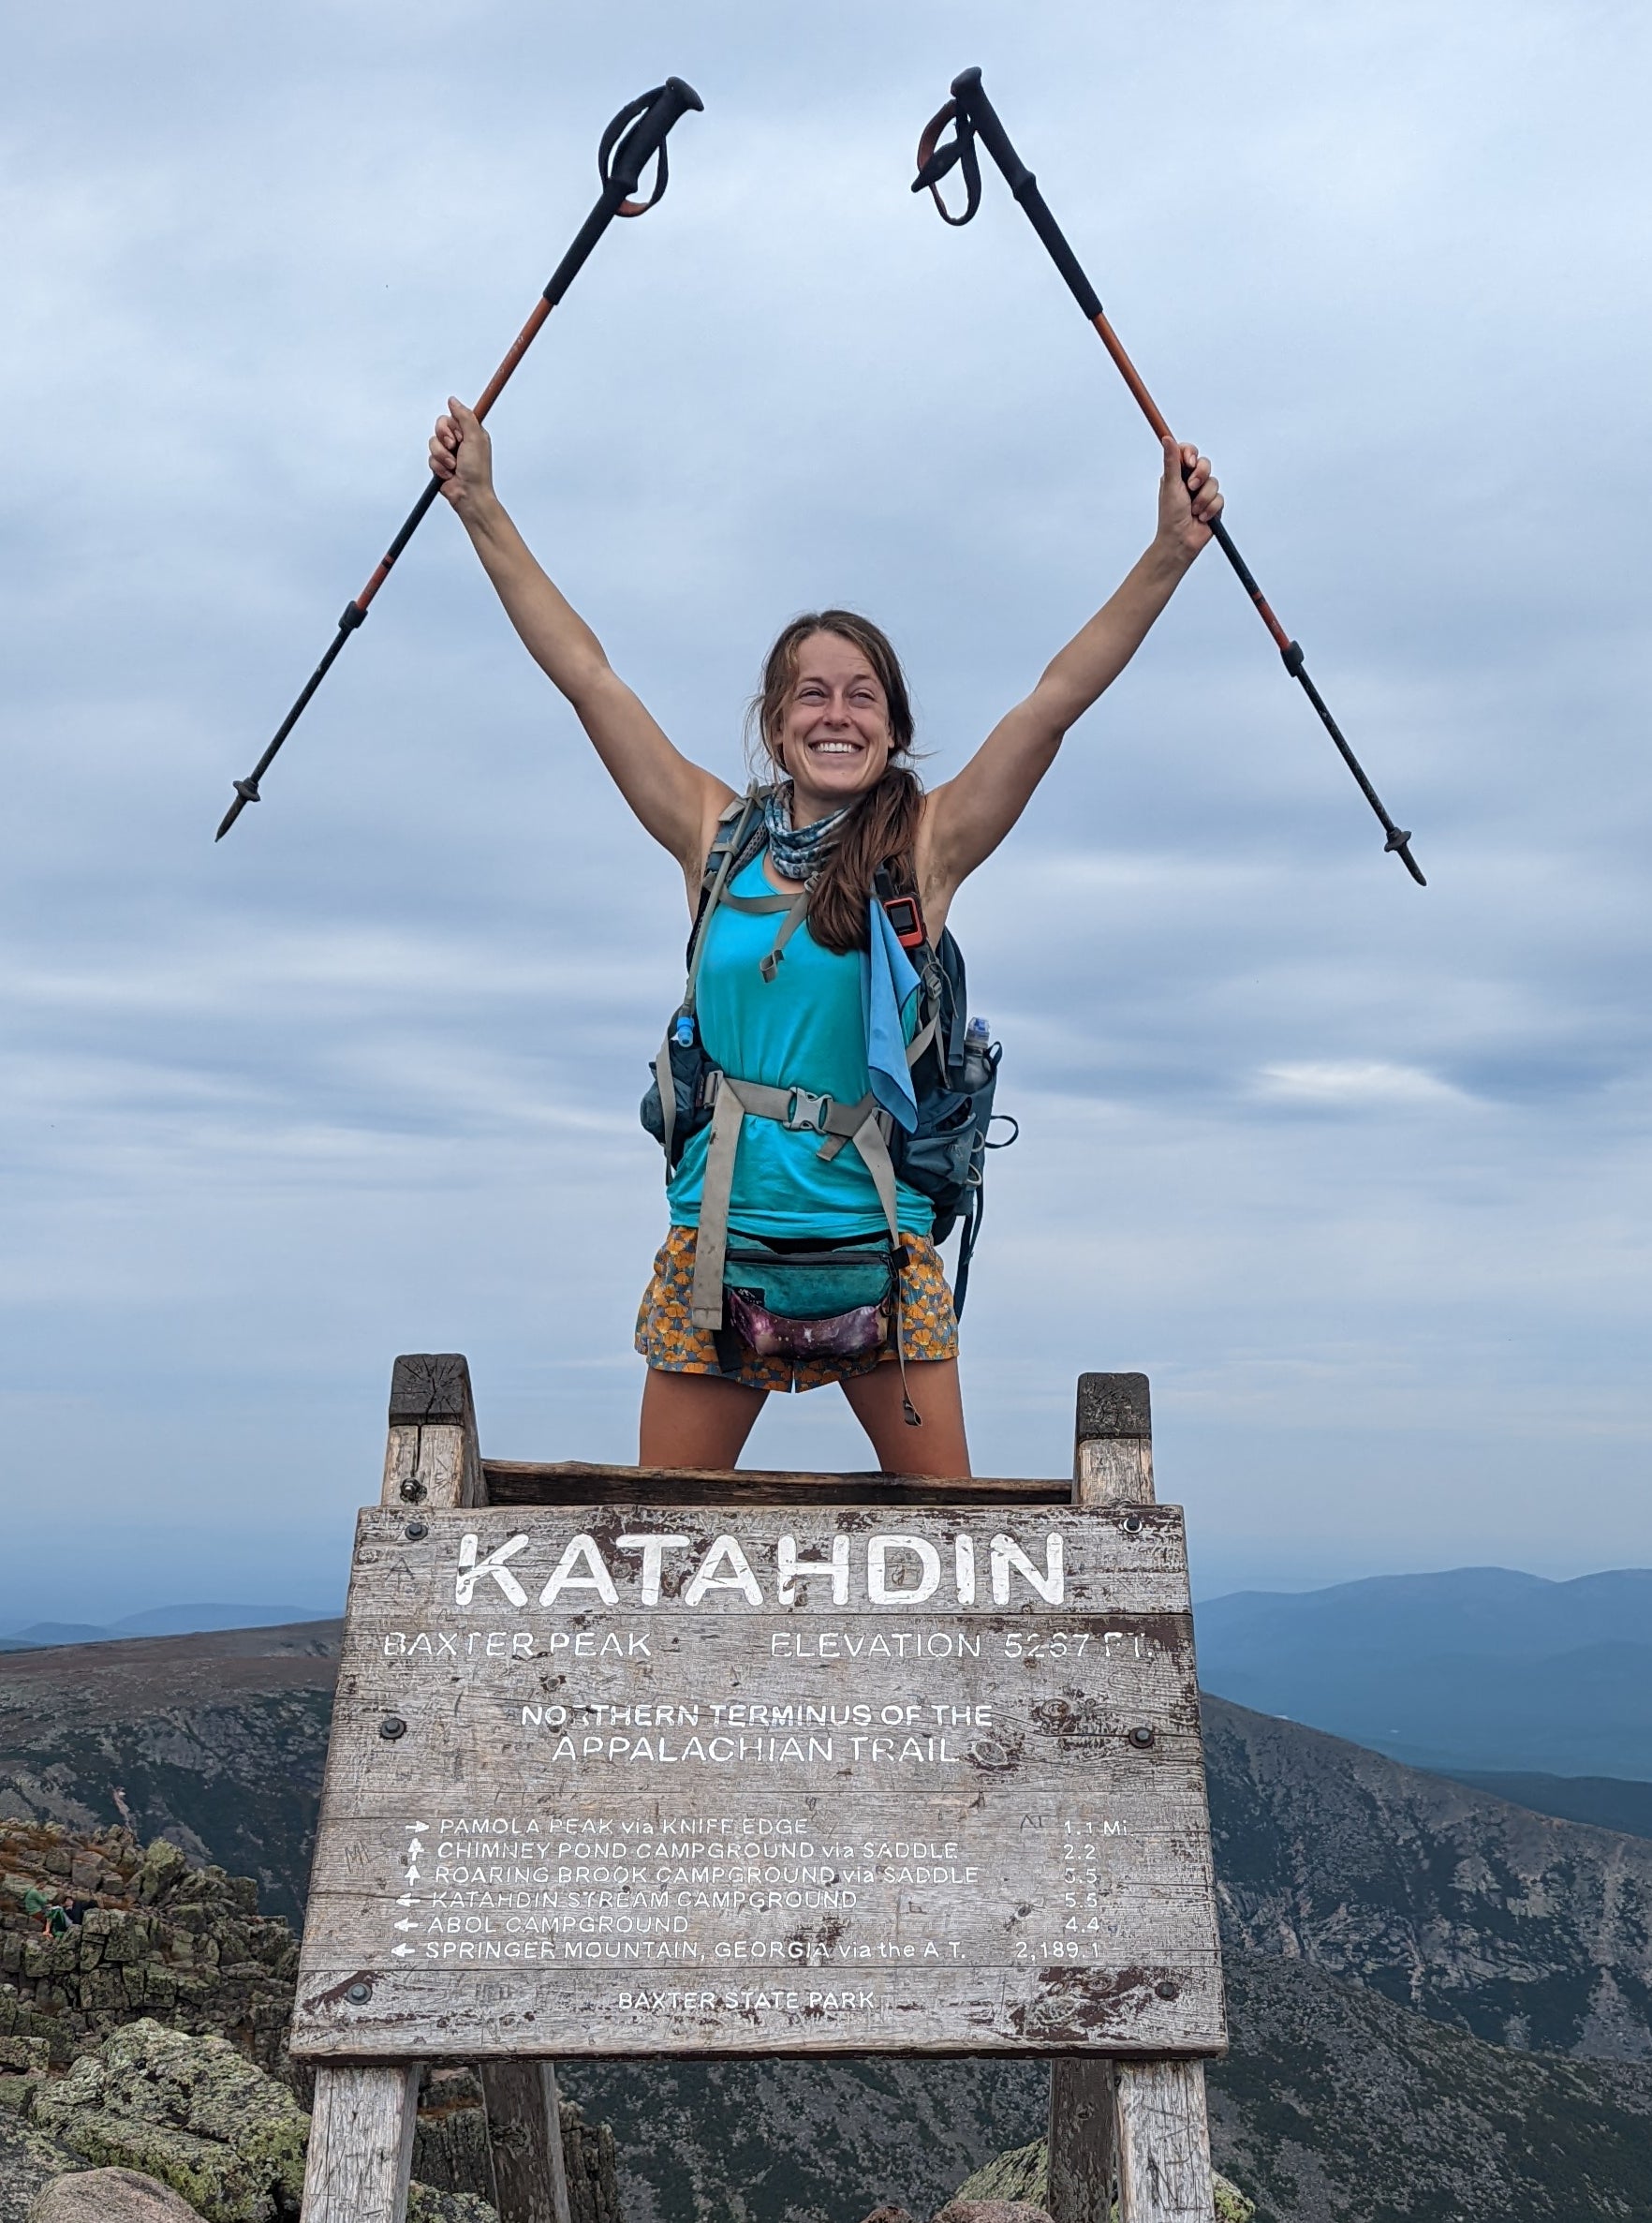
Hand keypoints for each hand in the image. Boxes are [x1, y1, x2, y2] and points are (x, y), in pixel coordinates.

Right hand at [429, 397, 495, 514]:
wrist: (469, 495)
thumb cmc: (477, 471)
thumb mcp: (475, 438)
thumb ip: (465, 416)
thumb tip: (453, 401)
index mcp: (471, 433)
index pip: (453, 417)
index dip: (453, 426)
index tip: (460, 436)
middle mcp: (460, 441)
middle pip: (440, 427)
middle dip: (444, 439)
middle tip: (454, 448)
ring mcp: (450, 453)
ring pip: (433, 442)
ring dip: (442, 455)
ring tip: (453, 466)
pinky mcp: (441, 464)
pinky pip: (431, 458)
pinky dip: (438, 467)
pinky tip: (449, 474)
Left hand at [1155, 436, 1221, 562]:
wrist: (1181, 541)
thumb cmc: (1171, 516)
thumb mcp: (1170, 485)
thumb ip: (1172, 461)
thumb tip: (1166, 438)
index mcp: (1177, 474)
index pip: (1188, 452)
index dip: (1191, 453)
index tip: (1189, 461)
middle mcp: (1190, 481)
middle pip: (1205, 464)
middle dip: (1200, 476)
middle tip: (1191, 488)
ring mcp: (1203, 492)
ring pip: (1214, 482)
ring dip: (1203, 498)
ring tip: (1194, 510)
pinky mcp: (1214, 505)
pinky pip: (1220, 498)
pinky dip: (1210, 509)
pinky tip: (1201, 518)